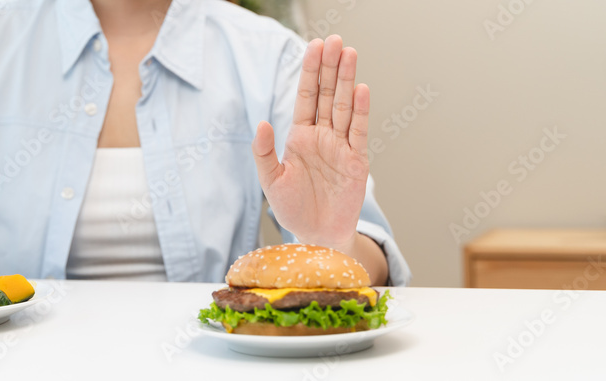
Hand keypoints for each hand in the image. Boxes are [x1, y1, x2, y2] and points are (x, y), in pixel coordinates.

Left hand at [252, 35, 369, 254]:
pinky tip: (360, 89)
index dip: (310, 72)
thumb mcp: (271, 181)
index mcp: (300, 137)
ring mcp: (341, 146)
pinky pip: (358, 132)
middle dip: (330, 67)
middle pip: (326, 94)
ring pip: (343, 106)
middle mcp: (322, 136)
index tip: (314, 46)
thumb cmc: (293, 209)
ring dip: (346, 80)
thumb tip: (262, 123)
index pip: (306, 97)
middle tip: (334, 40)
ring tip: (349, 53)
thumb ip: (264, 152)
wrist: (316, 237)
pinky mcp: (357, 161)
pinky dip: (359, 111)